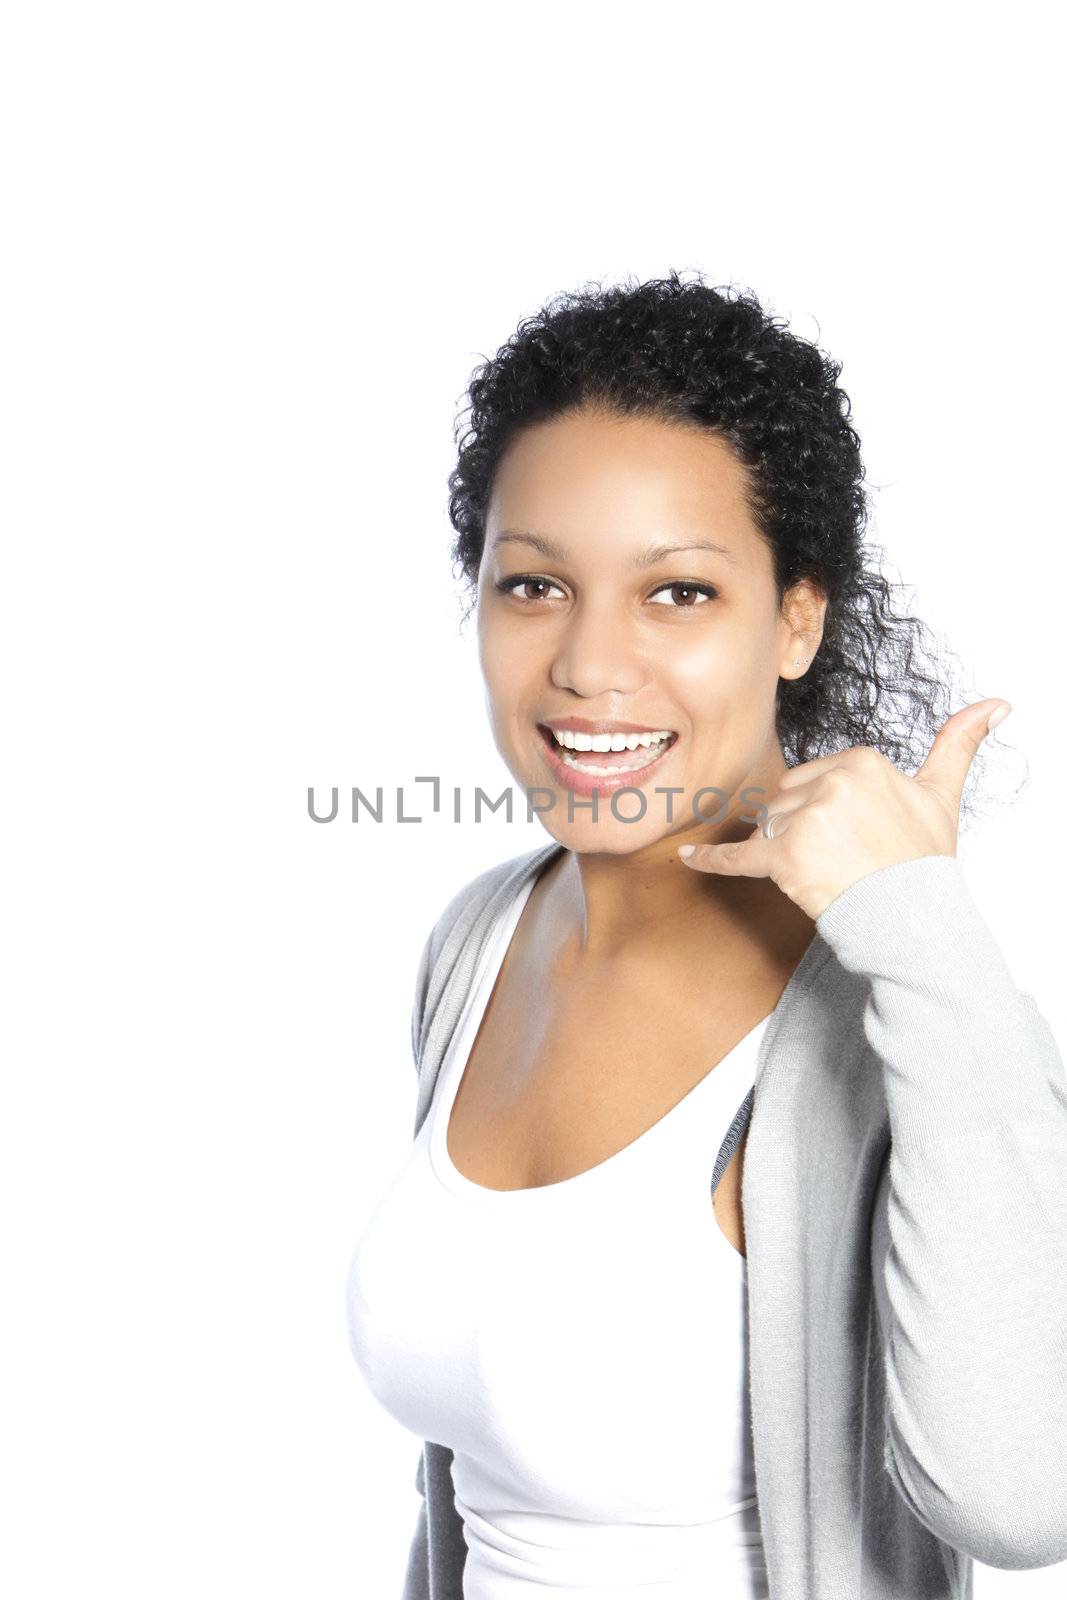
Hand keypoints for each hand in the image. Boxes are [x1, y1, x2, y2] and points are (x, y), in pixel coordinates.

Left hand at [677, 698, 1011, 919]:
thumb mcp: (942, 794)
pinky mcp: (783, 856)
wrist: (916, 918)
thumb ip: (957, 743)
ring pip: (768, 828)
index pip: (812, 778)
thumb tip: (995, 704)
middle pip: (785, 801)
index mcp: (860, 760)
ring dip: (782, 851)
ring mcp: (805, 819)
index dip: (823, 812)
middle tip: (837, 859)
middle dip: (799, 829)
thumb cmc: (923, 861)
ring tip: (821, 872)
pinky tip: (689, 857)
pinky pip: (738, 856)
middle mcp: (831, 782)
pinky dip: (712, 860)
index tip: (849, 837)